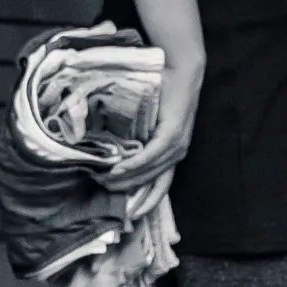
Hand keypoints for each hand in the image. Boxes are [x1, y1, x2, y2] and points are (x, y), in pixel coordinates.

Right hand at [103, 53, 201, 191]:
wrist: (181, 70)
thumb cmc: (163, 93)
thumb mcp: (148, 122)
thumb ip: (136, 136)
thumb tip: (112, 149)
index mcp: (173, 154)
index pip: (160, 187)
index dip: (146, 203)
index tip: (128, 216)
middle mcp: (177, 154)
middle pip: (153, 183)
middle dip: (130, 194)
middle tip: (104, 196)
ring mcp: (177, 145)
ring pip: (150, 172)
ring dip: (127, 180)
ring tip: (105, 183)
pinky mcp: (173, 134)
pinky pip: (151, 156)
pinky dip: (135, 164)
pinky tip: (120, 170)